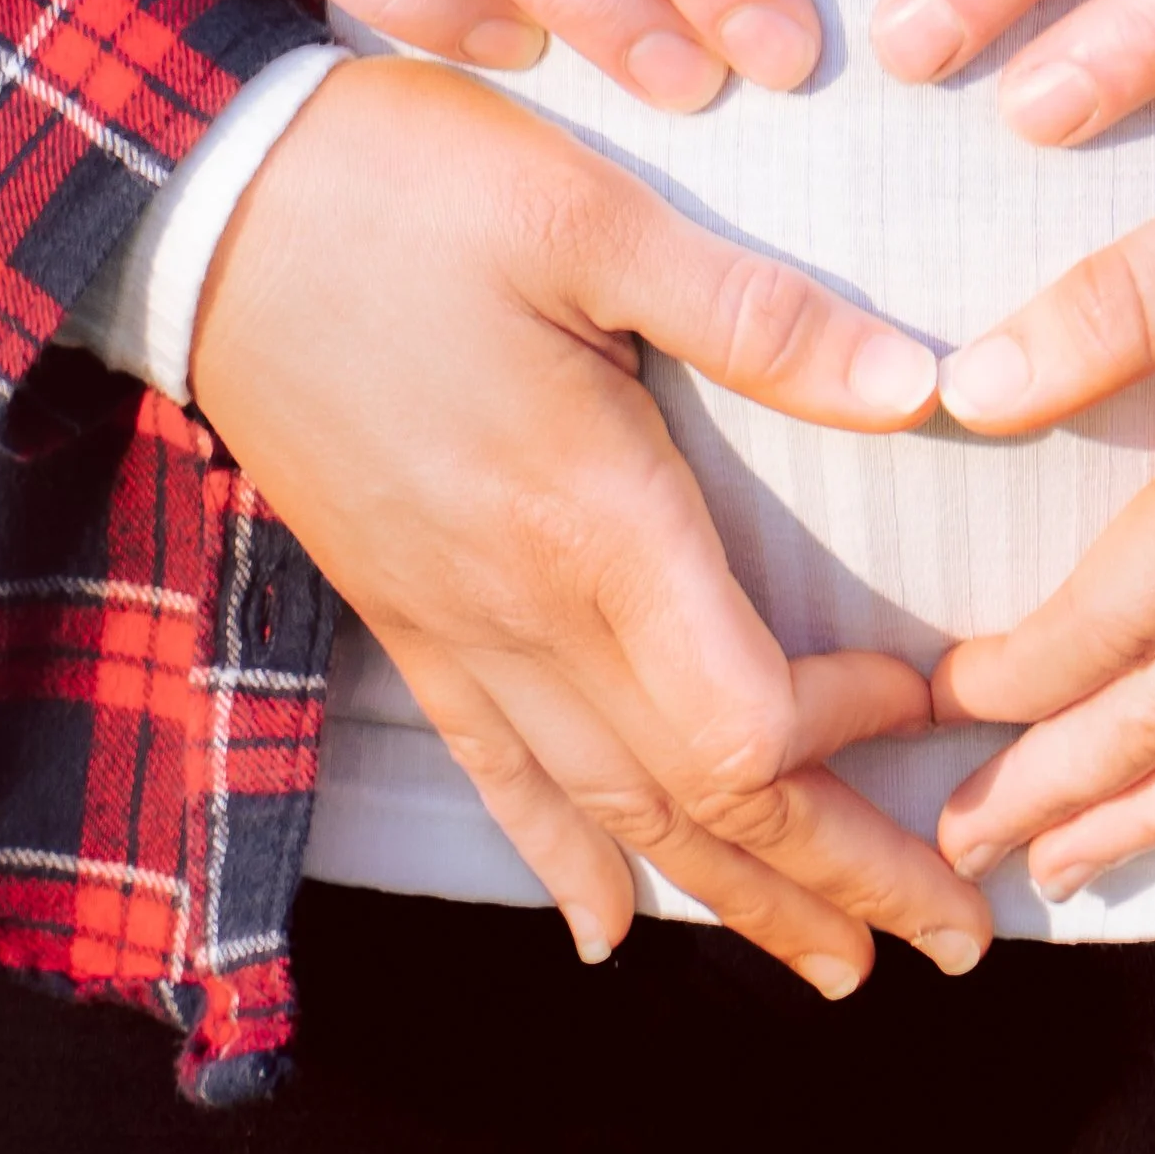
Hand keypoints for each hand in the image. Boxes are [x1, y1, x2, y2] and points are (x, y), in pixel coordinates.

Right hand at [191, 56, 989, 992]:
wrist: (197, 212)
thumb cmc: (400, 194)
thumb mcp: (589, 216)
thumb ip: (756, 313)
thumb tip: (917, 386)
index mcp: (589, 526)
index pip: (743, 724)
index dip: (850, 745)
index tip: (934, 702)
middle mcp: (522, 613)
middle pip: (698, 805)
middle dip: (836, 881)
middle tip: (957, 944)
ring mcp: (452, 627)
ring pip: (610, 812)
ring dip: (731, 895)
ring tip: (831, 959)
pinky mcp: (400, 611)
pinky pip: (494, 773)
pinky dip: (564, 858)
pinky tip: (607, 922)